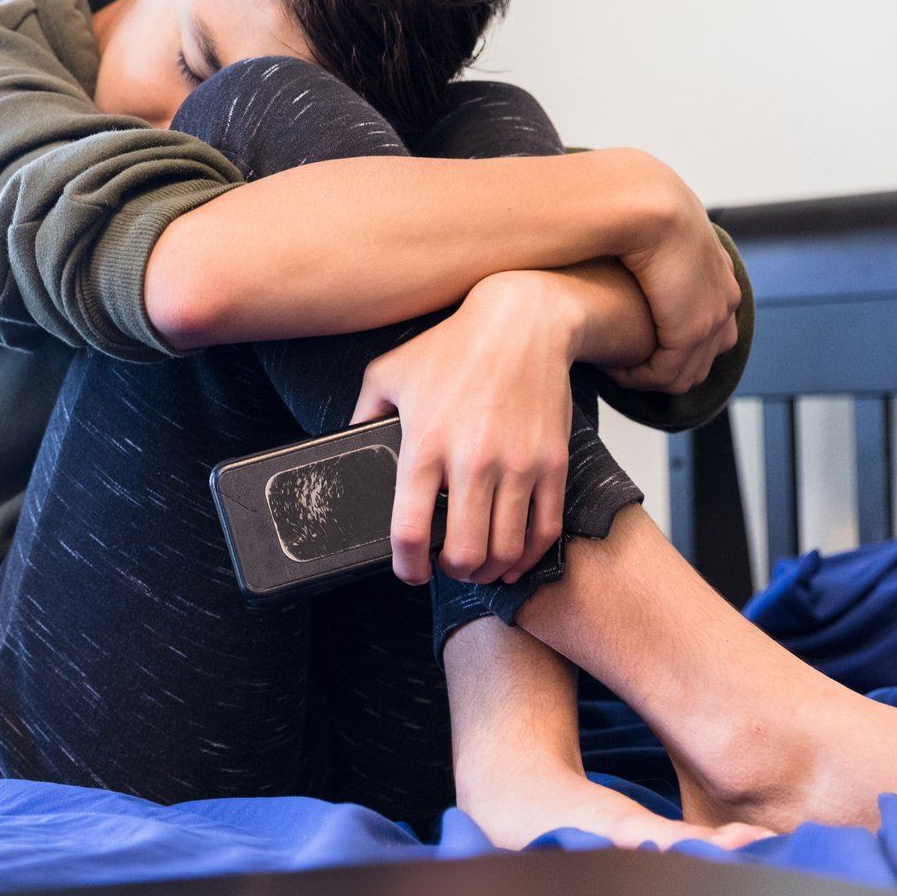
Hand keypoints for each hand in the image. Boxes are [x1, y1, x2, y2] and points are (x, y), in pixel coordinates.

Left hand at [352, 271, 584, 586]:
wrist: (522, 322)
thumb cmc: (451, 348)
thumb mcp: (387, 374)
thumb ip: (360, 415)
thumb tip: (344, 445)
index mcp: (424, 445)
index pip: (409, 530)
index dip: (407, 566)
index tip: (410, 573)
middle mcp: (471, 461)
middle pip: (463, 552)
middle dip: (451, 572)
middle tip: (445, 567)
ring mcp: (517, 464)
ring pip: (506, 550)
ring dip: (489, 570)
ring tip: (477, 567)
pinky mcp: (552, 463)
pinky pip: (545, 530)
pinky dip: (529, 556)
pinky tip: (514, 558)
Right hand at [608, 160, 741, 392]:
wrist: (640, 206)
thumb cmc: (625, 215)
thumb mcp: (644, 237)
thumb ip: (644, 255)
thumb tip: (623, 263)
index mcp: (716, 267)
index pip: (713, 316)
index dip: (676, 336)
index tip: (637, 341)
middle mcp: (724, 293)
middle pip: (710, 348)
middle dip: (670, 363)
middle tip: (630, 365)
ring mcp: (715, 314)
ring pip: (691, 367)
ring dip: (654, 375)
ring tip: (618, 370)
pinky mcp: (693, 329)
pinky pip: (669, 372)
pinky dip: (641, 377)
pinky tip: (612, 368)